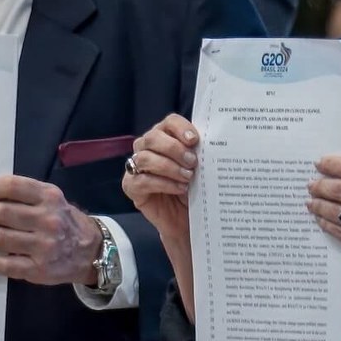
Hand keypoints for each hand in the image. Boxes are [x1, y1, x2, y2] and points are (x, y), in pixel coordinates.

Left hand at [0, 175, 100, 285]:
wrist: (90, 251)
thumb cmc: (64, 221)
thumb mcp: (52, 200)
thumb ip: (24, 195)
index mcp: (49, 197)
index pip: (11, 186)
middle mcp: (48, 219)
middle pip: (2, 213)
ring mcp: (43, 246)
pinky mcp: (37, 269)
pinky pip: (3, 265)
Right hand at [120, 114, 198, 242]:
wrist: (187, 218)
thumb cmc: (193, 189)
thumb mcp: (199, 169)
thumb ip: (199, 153)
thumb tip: (209, 143)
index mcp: (166, 136)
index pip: (169, 122)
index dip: (181, 128)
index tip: (194, 140)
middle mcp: (147, 147)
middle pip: (153, 137)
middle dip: (174, 148)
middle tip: (192, 162)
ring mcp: (136, 166)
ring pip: (145, 158)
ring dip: (169, 167)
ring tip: (187, 177)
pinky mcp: (131, 186)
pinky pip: (141, 180)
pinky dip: (163, 183)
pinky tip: (179, 188)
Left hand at [306, 155, 340, 279]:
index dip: (330, 164)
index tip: (319, 163)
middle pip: (338, 189)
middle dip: (320, 185)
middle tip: (310, 184)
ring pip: (335, 211)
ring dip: (318, 205)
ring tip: (310, 202)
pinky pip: (339, 231)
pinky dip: (326, 224)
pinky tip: (320, 220)